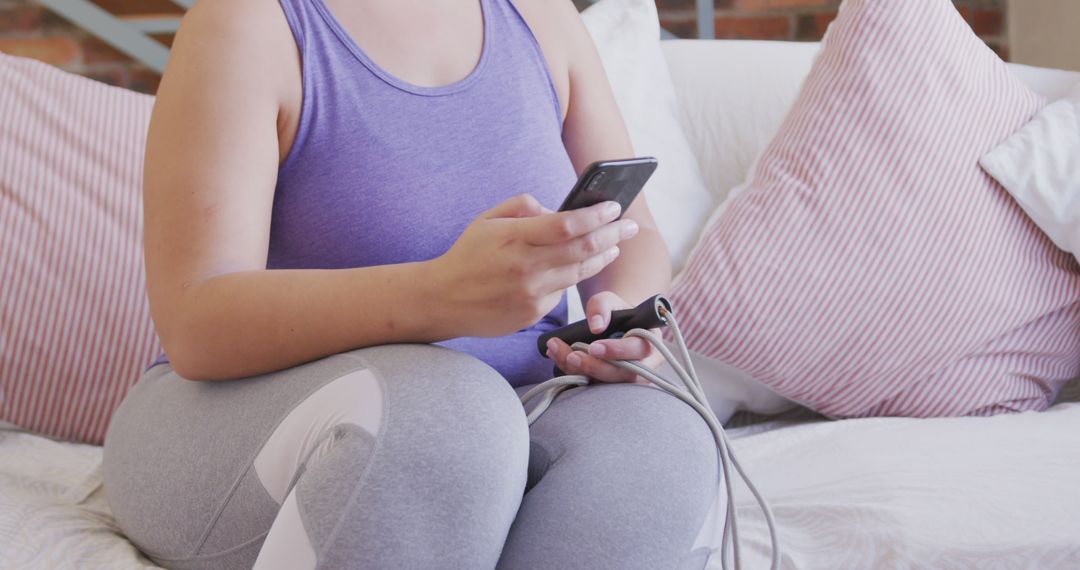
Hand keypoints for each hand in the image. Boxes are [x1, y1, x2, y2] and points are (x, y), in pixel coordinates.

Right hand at [428, 194, 638, 337]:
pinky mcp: (532, 314)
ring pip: (579, 273)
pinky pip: (561, 292)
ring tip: (615, 245)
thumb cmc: (467, 255)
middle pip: (583, 249)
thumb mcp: (487, 220)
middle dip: (613, 235)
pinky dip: (571, 278)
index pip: (567, 225)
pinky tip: (575, 268)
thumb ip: (523, 208)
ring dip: (602, 257)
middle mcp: (526, 267)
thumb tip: (557, 210)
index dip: (596, 215)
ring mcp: (531, 294)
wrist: (443, 300)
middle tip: (630, 226)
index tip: (614, 207)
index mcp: (514, 239)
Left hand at [544, 291, 663, 383]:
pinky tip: (558, 357)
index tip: (594, 347)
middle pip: (625, 374)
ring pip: (608, 384)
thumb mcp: (608, 300)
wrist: (614, 326)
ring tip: (557, 352)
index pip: (639, 349)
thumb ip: (602, 306)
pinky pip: (594, 386)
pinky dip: (573, 373)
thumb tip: (596, 327)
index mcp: (651, 341)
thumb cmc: (615, 312)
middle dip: (595, 367)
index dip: (617, 351)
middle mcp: (646, 365)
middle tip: (571, 355)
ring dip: (580, 371)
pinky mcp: (612, 386)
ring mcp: (630, 379)